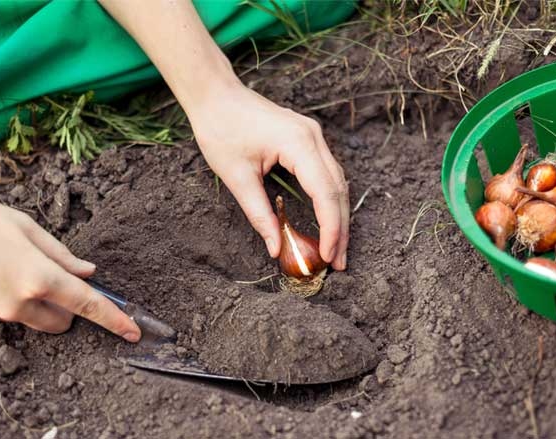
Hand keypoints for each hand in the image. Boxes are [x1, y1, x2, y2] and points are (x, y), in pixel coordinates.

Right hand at [0, 188, 141, 339]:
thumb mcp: (25, 227)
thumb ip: (60, 254)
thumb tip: (87, 272)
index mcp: (39, 277)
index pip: (88, 305)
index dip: (114, 319)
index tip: (132, 332)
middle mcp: (21, 302)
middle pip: (64, 321)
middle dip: (70, 307)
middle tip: (57, 275)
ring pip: (37, 320)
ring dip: (43, 304)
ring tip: (18, 265)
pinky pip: (12, 313)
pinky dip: (17, 300)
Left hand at [188, 82, 348, 269]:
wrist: (215, 94)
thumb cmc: (221, 129)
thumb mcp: (236, 177)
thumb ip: (259, 214)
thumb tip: (274, 248)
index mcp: (298, 143)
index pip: (325, 193)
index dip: (330, 228)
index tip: (327, 256)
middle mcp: (313, 137)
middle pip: (338, 190)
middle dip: (340, 229)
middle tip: (338, 263)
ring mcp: (313, 135)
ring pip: (337, 182)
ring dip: (338, 216)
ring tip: (335, 249)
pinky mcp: (307, 138)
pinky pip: (327, 173)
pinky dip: (329, 200)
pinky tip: (328, 221)